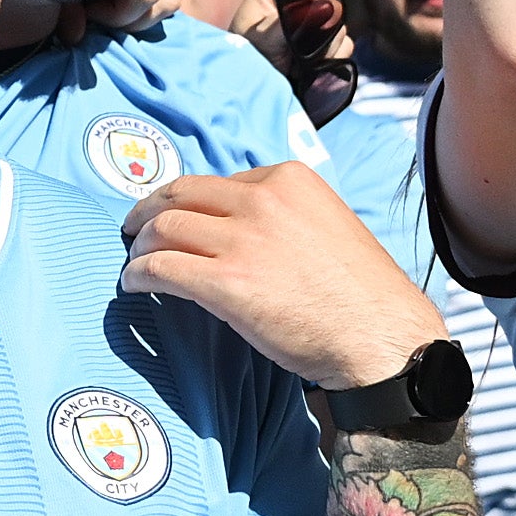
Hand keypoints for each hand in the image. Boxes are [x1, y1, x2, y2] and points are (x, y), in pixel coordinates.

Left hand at [115, 162, 445, 391]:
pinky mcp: (225, 282)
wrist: (381, 337)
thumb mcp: (326, 225)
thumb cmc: (360, 294)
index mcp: (288, 179)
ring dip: (140, 246)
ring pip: (162, 227)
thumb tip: (236, 227)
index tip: (177, 219)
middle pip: (179, 194)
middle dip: (148, 212)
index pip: (217, 182)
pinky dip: (137, 275)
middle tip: (134, 231)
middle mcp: (262, 199)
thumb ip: (282, 216)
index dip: (189, 202)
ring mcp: (242, 239)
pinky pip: (160, 268)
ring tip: (135, 263)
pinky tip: (134, 286)